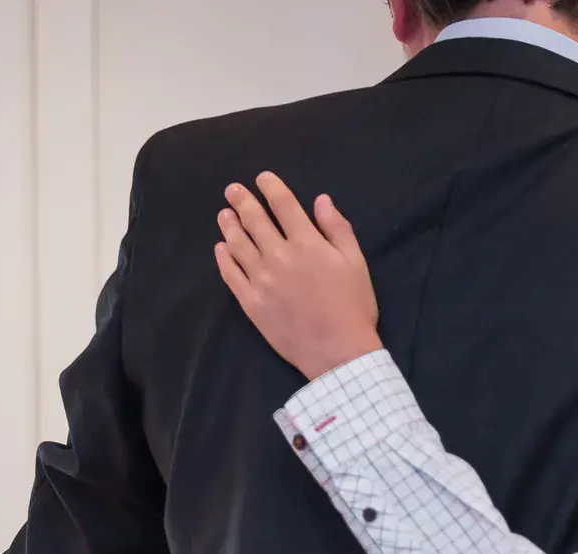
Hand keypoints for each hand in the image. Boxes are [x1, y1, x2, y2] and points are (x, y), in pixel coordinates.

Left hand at [215, 171, 381, 379]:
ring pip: (238, 244)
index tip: (262, 178)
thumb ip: (337, 229)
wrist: (338, 351)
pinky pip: (231, 274)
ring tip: (224, 214)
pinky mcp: (251, 302)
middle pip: (254, 220)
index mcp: (307, 243)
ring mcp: (260, 279)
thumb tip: (321, 200)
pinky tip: (221, 249)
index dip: (271, 188)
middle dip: (242, 201)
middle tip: (232, 190)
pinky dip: (223, 258)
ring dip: (229, 226)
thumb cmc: (353, 306)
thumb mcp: (356, 263)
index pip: (284, 205)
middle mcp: (279, 256)